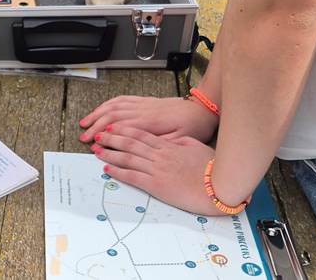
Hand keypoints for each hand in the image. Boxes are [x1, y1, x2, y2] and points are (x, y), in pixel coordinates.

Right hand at [79, 95, 218, 144]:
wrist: (202, 109)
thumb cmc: (194, 126)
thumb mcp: (181, 141)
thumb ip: (160, 144)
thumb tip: (141, 150)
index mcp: (151, 123)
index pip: (120, 129)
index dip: (105, 137)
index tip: (94, 146)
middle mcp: (143, 111)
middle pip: (112, 117)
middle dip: (95, 127)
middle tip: (84, 139)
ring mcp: (142, 104)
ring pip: (113, 107)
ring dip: (97, 114)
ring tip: (85, 123)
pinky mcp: (144, 101)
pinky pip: (122, 100)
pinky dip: (108, 104)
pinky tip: (101, 109)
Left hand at [91, 125, 219, 214]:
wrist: (218, 188)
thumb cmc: (212, 170)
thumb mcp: (198, 149)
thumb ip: (184, 143)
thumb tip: (176, 140)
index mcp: (170, 146)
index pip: (141, 134)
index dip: (124, 130)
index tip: (112, 127)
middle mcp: (160, 155)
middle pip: (130, 143)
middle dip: (111, 138)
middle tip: (98, 135)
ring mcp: (157, 169)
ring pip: (127, 158)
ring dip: (109, 153)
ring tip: (96, 150)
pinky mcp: (156, 185)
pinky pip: (132, 176)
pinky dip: (118, 172)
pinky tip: (107, 169)